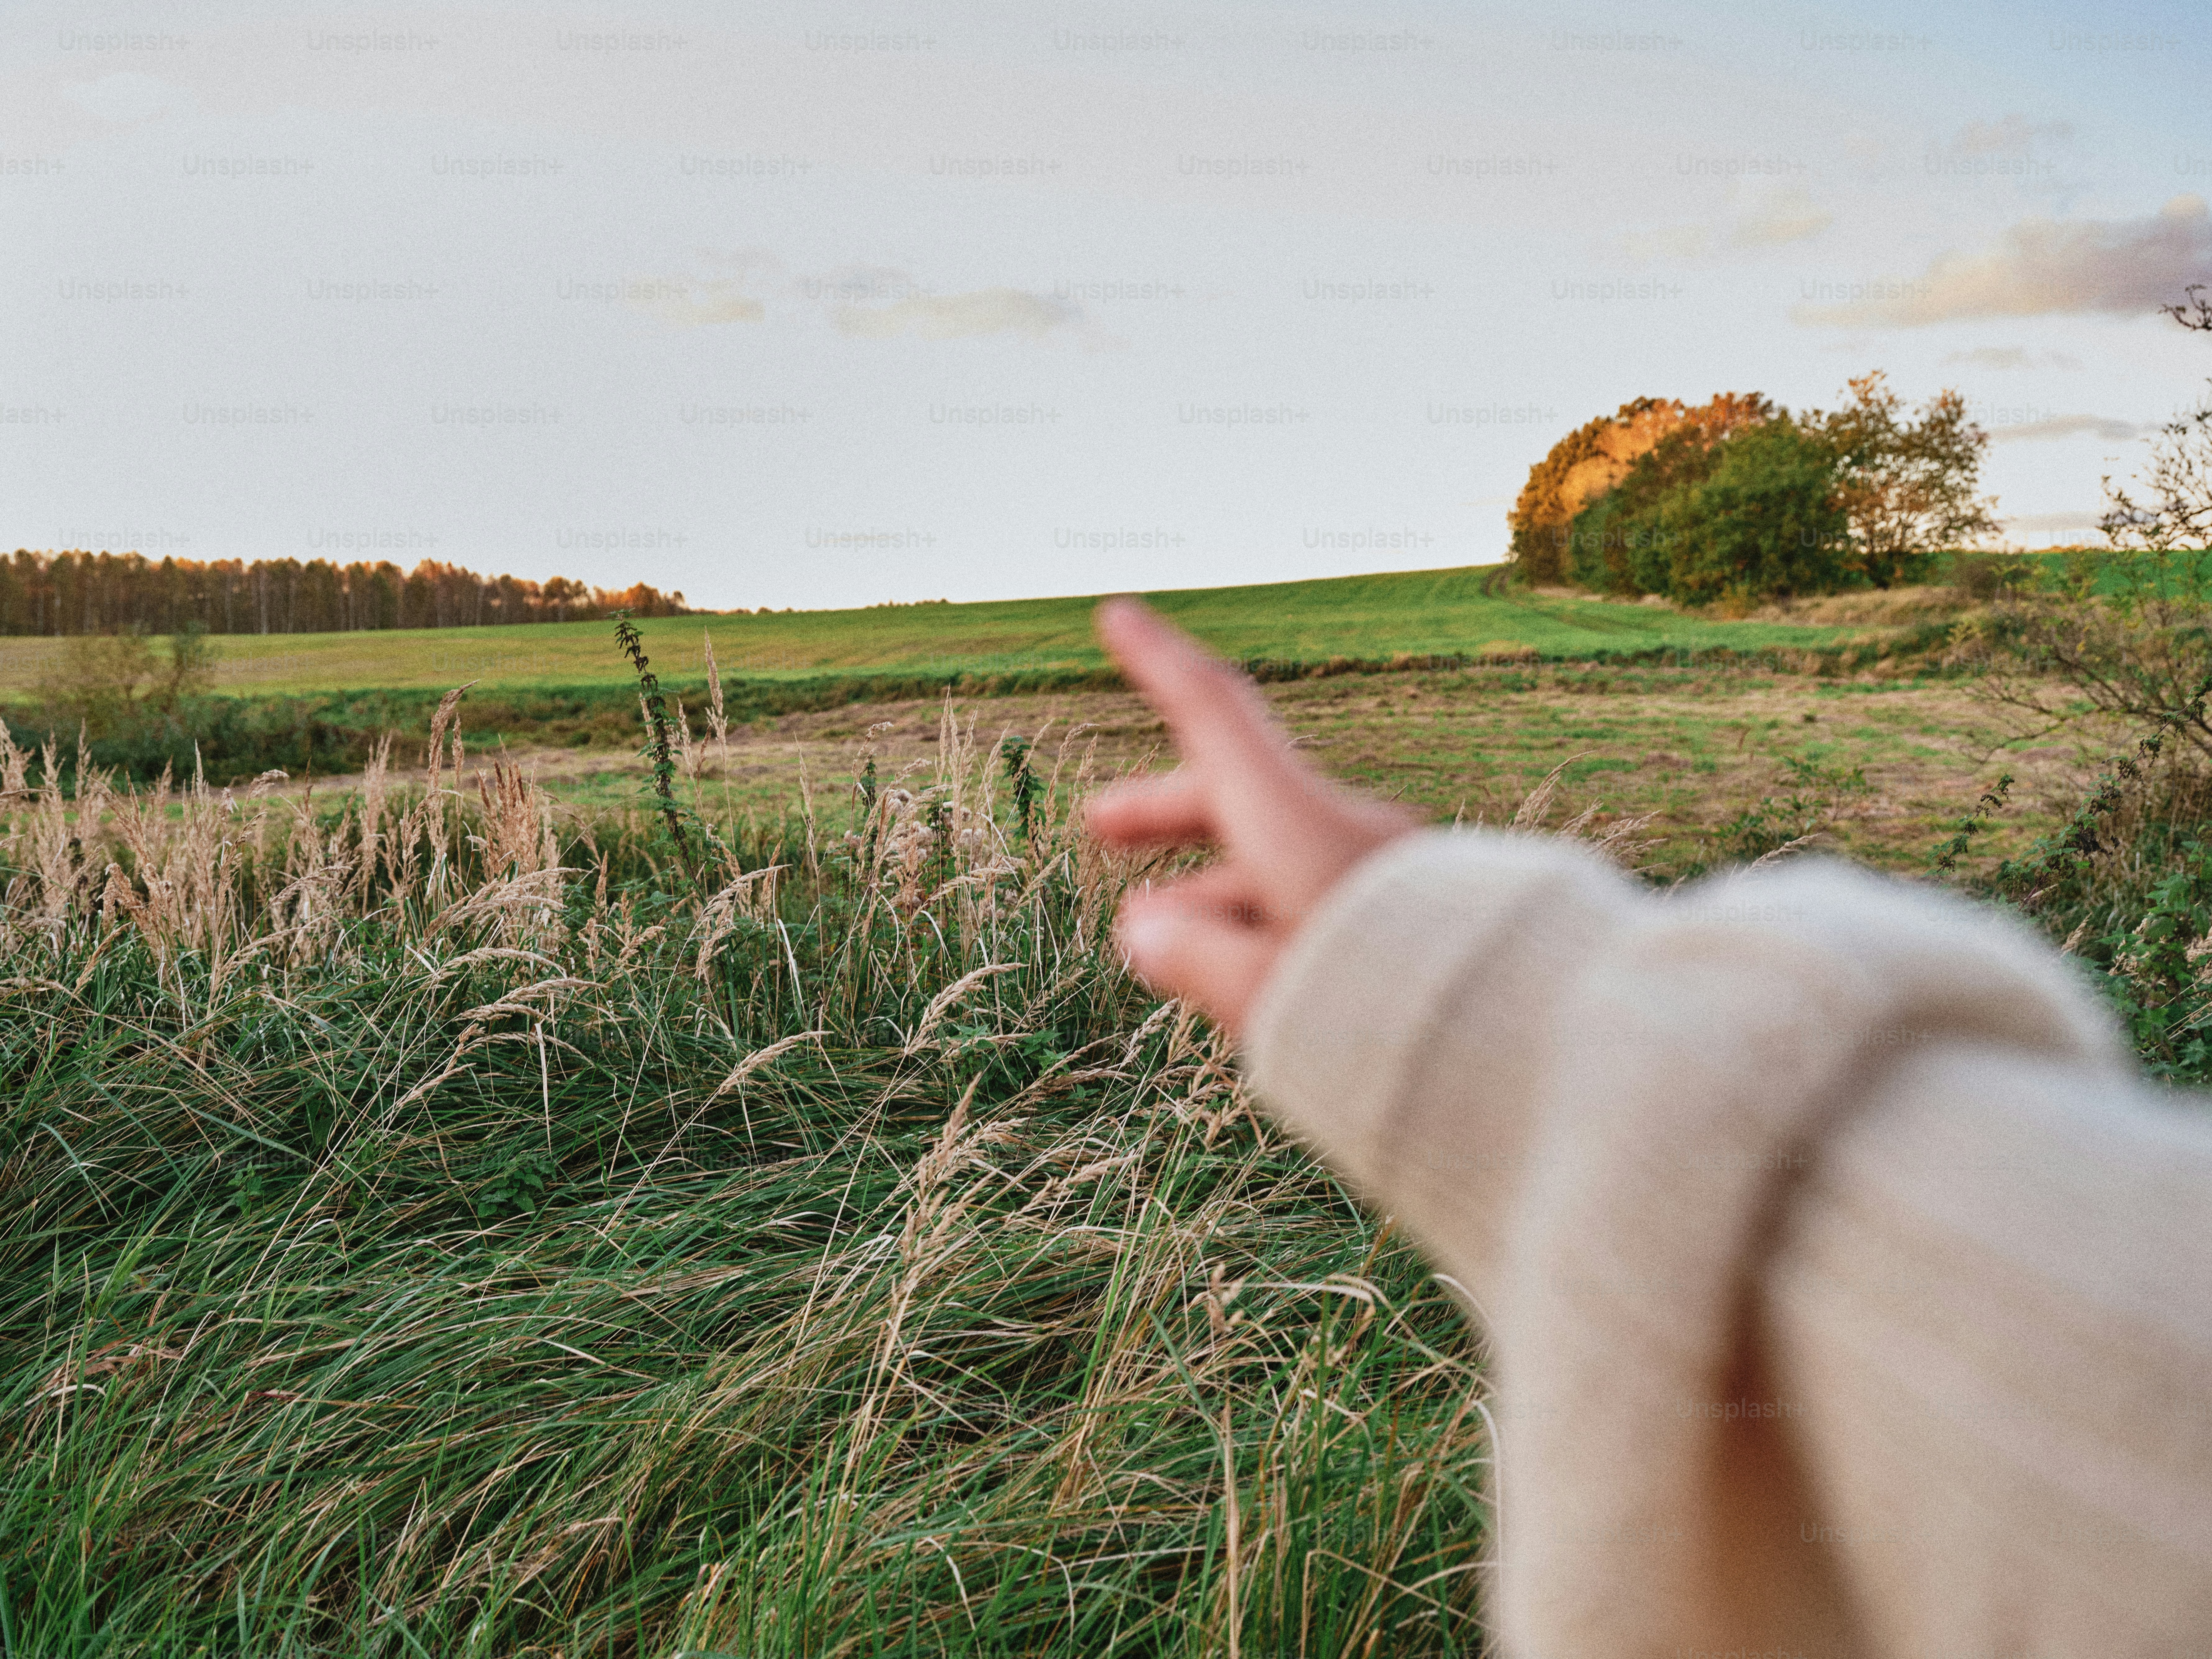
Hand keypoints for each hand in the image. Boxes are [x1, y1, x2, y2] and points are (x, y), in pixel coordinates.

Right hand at [1085, 598, 1418, 1037]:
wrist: (1534, 1044)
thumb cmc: (1388, 1020)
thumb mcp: (1267, 995)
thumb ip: (1195, 958)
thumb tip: (1146, 931)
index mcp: (1300, 827)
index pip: (1217, 717)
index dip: (1159, 664)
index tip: (1116, 615)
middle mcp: (1346, 832)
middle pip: (1239, 796)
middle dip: (1164, 811)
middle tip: (1099, 822)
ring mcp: (1386, 870)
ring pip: (1279, 859)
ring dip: (1213, 886)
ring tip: (1159, 938)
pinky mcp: (1418, 914)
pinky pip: (1323, 896)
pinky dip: (1268, 916)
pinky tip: (1247, 968)